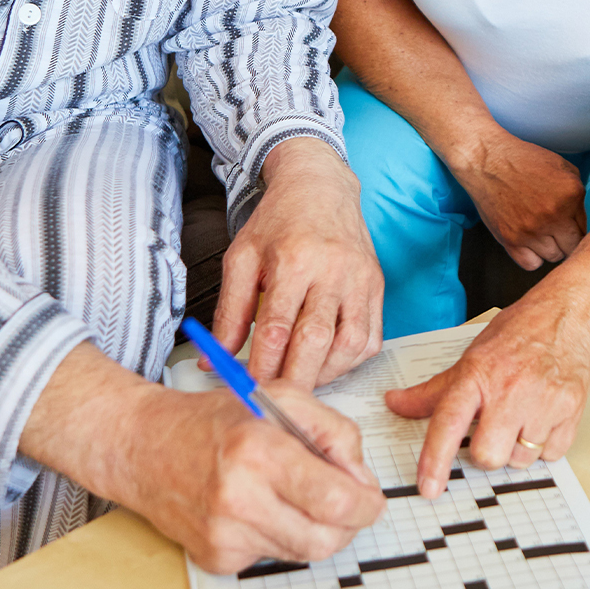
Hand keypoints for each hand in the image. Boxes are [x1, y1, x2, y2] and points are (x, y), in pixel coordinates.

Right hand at [19, 345, 384, 574]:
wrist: (146, 448)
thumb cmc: (214, 419)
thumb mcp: (282, 398)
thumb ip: (333, 431)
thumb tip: (361, 479)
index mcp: (259, 451)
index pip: (336, 501)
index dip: (366, 504)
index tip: (370, 498)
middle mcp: (239, 499)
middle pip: (326, 539)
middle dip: (348, 523)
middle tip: (346, 502)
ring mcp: (225, 535)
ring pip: (303, 553)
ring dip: (315, 528)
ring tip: (297, 494)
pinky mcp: (216, 558)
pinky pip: (273, 557)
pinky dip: (281, 535)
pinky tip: (262, 507)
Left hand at [216, 138, 382, 387]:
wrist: (320, 187)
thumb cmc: (279, 222)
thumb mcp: (242, 258)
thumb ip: (229, 312)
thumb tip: (213, 359)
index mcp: (294, 260)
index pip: (277, 328)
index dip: (262, 366)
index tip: (249, 389)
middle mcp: (333, 269)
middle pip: (316, 341)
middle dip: (295, 379)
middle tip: (277, 401)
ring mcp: (360, 279)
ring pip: (350, 343)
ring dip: (326, 374)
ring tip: (302, 381)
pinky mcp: (376, 285)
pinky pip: (371, 336)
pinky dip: (351, 360)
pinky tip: (328, 363)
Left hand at [383, 290, 589, 497]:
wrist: (571, 313)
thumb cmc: (522, 331)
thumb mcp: (472, 356)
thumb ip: (435, 389)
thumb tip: (396, 404)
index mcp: (478, 374)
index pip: (448, 422)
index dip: (435, 459)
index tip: (428, 488)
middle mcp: (510, 389)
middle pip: (486, 455)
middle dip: (485, 452)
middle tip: (491, 429)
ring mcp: (543, 402)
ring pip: (519, 460)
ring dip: (517, 448)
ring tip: (522, 416)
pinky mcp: (570, 412)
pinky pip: (551, 455)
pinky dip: (544, 444)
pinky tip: (543, 415)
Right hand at [451, 133, 586, 270]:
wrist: (487, 160)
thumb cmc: (524, 161)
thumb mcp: (562, 167)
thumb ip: (577, 195)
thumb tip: (582, 222)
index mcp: (571, 195)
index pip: (586, 228)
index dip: (577, 228)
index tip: (569, 226)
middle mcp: (554, 215)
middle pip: (573, 248)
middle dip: (568, 241)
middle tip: (558, 233)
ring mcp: (531, 230)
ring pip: (554, 257)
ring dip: (550, 248)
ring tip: (541, 233)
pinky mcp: (511, 239)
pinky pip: (531, 264)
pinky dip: (533, 257)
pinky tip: (529, 243)